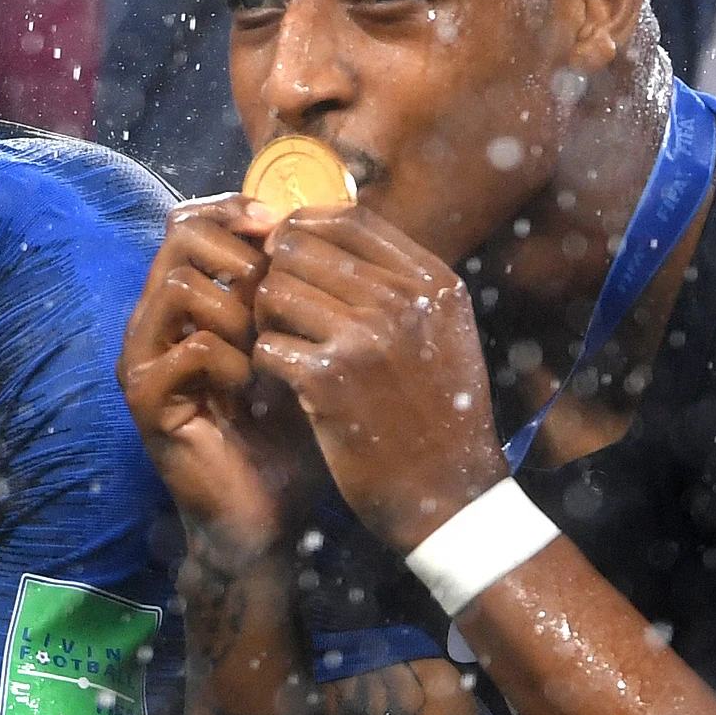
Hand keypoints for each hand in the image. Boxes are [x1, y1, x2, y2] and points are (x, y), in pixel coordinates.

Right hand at [121, 194, 325, 578]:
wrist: (268, 515)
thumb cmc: (288, 431)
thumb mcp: (298, 345)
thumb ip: (294, 290)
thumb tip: (321, 223)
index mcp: (188, 303)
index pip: (192, 220)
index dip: (235, 209)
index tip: (282, 225)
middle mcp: (155, 322)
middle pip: (176, 236)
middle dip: (239, 252)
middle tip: (277, 285)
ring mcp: (143, 360)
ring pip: (177, 285)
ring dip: (237, 308)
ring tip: (268, 345)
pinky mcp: (145, 402)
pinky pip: (188, 349)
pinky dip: (231, 360)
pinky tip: (255, 388)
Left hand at [247, 209, 510, 552]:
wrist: (450, 495)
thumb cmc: (441, 415)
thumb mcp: (446, 334)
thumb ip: (402, 285)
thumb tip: (334, 235)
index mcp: (433, 282)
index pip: (350, 218)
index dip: (304, 226)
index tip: (283, 248)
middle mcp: (402, 300)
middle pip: (301, 248)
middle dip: (277, 276)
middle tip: (277, 313)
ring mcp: (366, 338)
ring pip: (275, 292)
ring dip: (266, 321)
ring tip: (282, 349)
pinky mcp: (329, 381)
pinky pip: (266, 345)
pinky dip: (265, 364)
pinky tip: (282, 384)